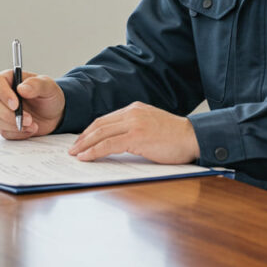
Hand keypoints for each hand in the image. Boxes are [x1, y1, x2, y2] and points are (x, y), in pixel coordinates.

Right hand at [0, 70, 64, 139]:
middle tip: (29, 119)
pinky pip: (4, 132)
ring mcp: (1, 111)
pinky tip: (30, 129)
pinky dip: (18, 134)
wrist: (53, 114)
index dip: (3, 94)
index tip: (16, 104)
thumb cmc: (49, 96)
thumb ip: (36, 85)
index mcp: (9, 79)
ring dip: (14, 125)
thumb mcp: (48, 86)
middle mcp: (1, 94)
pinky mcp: (5, 125)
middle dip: (10, 115)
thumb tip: (21, 89)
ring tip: (33, 125)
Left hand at [68, 102, 199, 163]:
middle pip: (99, 124)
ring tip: (75, 154)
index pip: (106, 119)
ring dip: (85, 145)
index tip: (81, 140)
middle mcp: (132, 113)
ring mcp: (134, 123)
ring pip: (101, 133)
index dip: (90, 131)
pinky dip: (95, 151)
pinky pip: (109, 144)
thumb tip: (116, 142)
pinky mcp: (137, 137)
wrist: (194, 137)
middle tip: (72, 148)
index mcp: (134, 109)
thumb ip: (134, 129)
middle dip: (83, 137)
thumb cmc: (175, 137)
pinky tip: (87, 157)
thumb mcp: (151, 126)